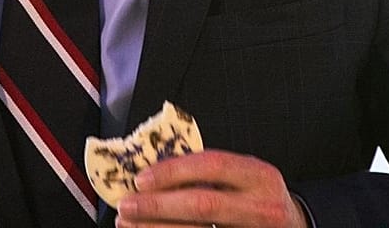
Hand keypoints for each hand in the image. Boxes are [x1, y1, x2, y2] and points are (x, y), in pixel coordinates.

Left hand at [114, 149, 308, 227]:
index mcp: (259, 176)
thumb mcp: (245, 177)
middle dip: (158, 206)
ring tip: (129, 224)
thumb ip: (210, 173)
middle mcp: (262, 206)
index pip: (213, 165)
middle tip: (126, 205)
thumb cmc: (259, 198)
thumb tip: (153, 172)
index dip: (174, 171)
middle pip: (204, 205)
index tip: (141, 179)